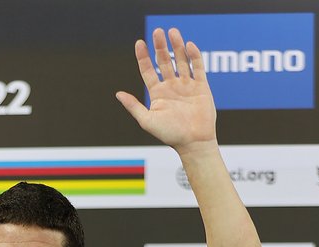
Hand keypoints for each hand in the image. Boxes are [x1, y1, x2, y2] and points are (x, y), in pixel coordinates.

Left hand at [116, 27, 216, 151]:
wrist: (193, 142)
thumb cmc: (170, 135)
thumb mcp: (147, 121)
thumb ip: (133, 106)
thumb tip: (118, 94)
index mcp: (158, 94)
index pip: (148, 71)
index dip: (143, 57)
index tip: (139, 43)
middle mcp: (171, 87)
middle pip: (164, 61)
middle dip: (160, 47)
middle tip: (158, 32)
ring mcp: (186, 85)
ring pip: (181, 60)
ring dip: (177, 46)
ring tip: (172, 32)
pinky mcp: (201, 86)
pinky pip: (197, 67)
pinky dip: (194, 56)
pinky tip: (188, 45)